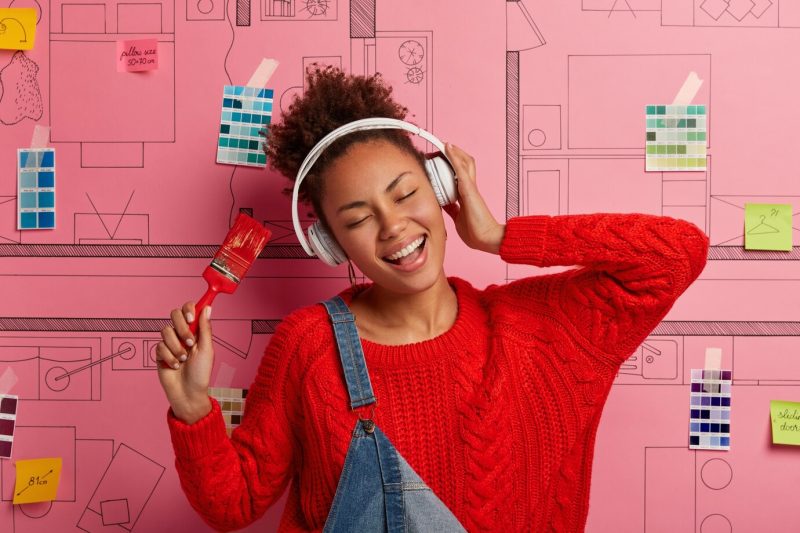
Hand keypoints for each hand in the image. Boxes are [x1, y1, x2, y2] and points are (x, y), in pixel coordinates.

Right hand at [156, 302, 213, 423]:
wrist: (188, 393)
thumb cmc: (201, 373)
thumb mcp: (207, 349)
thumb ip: (205, 328)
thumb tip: (207, 308)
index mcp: (196, 331)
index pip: (189, 310)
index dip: (189, 309)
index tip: (191, 317)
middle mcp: (182, 334)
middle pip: (174, 314)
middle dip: (181, 327)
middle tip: (189, 342)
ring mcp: (170, 343)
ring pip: (166, 330)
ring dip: (176, 346)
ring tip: (184, 359)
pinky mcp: (160, 353)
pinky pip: (160, 346)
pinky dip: (169, 357)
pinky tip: (175, 366)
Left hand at [442, 143, 504, 253]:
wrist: (487, 238)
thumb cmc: (475, 232)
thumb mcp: (458, 218)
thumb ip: (452, 209)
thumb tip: (443, 203)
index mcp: (467, 195)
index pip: (459, 175)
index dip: (450, 166)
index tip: (439, 161)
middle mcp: (470, 188)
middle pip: (464, 164)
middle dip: (453, 155)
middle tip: (441, 149)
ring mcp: (470, 187)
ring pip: (464, 162)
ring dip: (454, 152)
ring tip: (444, 144)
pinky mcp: (469, 189)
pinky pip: (460, 169)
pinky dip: (454, 157)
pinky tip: (447, 148)